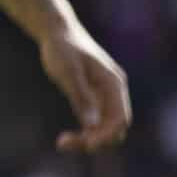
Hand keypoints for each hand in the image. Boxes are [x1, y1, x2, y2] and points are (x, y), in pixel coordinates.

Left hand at [39, 20, 130, 151]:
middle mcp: (113, 93)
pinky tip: (66, 138)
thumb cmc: (62, 48)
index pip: (120, 118)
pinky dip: (83, 132)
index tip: (88, 145)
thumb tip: (91, 125)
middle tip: (64, 144)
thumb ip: (81, 97)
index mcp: (113, 84)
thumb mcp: (68, 71)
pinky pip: (93, 124)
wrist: (56, 31)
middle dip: (96, 140)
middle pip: (114, 128)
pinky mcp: (92, 100)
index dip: (107, 135)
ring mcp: (103, 97)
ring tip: (62, 143)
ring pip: (104, 128)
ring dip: (87, 139)